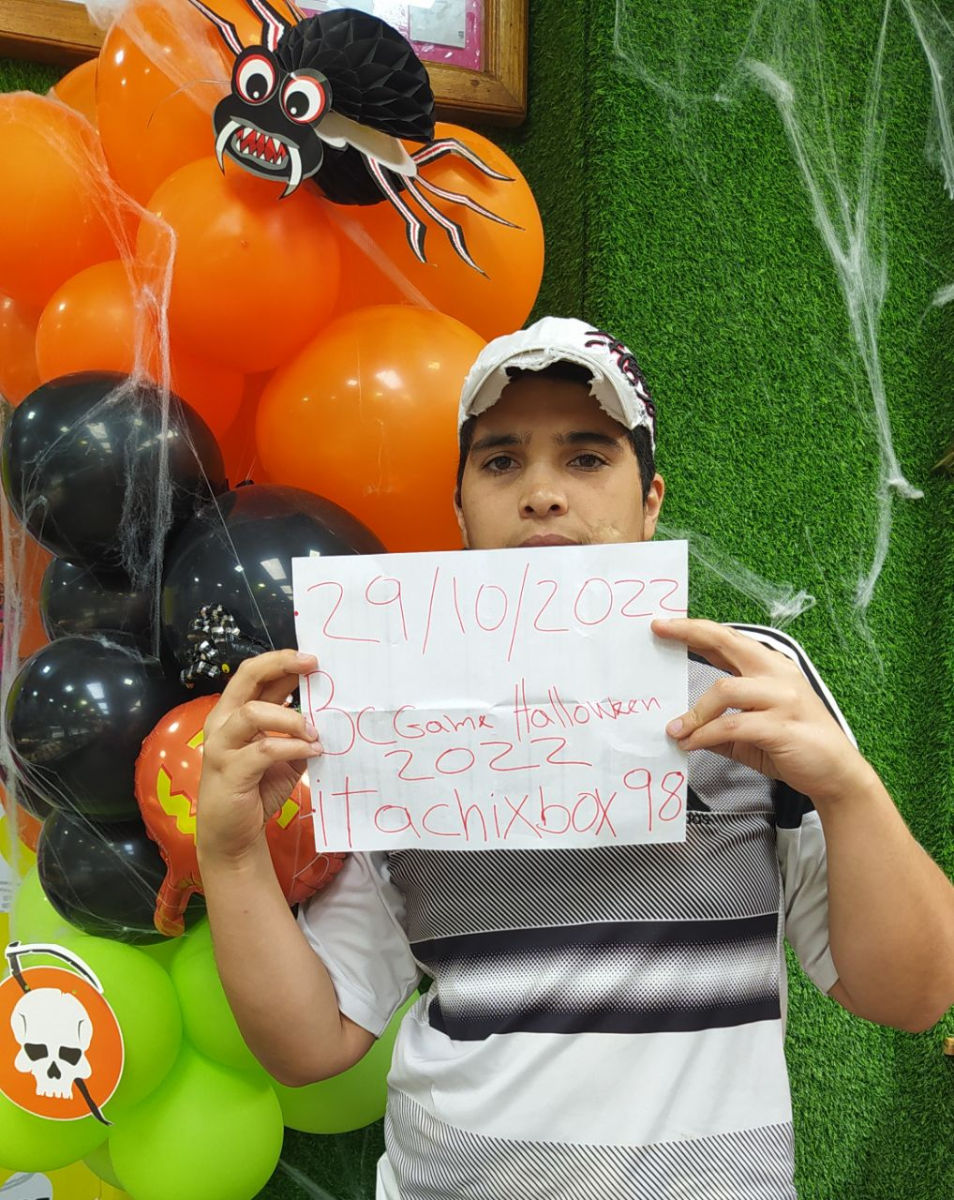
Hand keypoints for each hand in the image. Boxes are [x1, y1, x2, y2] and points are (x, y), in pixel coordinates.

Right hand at [196, 649, 322, 864]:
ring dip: (292, 719)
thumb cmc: (256, 789)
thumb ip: (295, 731)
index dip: (282, 661)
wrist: (232, 833)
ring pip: (254, 712)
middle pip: (247, 677)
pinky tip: (312, 752)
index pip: (255, 675)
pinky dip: (293, 747)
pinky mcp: (230, 771)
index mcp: (234, 713)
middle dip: (280, 665)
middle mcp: (223, 723)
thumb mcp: (283, 754)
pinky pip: (265, 749)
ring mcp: (222, 746)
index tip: (313, 659)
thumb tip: (328, 712)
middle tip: (311, 665)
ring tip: (315, 733)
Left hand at [652, 618, 869, 803]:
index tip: (664, 625)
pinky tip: (692, 744)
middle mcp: (777, 673)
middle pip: (728, 642)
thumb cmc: (795, 746)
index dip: (695, 630)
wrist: (837, 774)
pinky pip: (732, 725)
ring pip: (724, 690)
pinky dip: (705, 735)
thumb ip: (718, 726)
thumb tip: (682, 730)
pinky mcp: (781, 726)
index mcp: (770, 667)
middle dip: (691, 633)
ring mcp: (782, 698)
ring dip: (695, 713)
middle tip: (660, 631)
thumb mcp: (749, 733)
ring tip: (676, 731)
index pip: (728, 640)